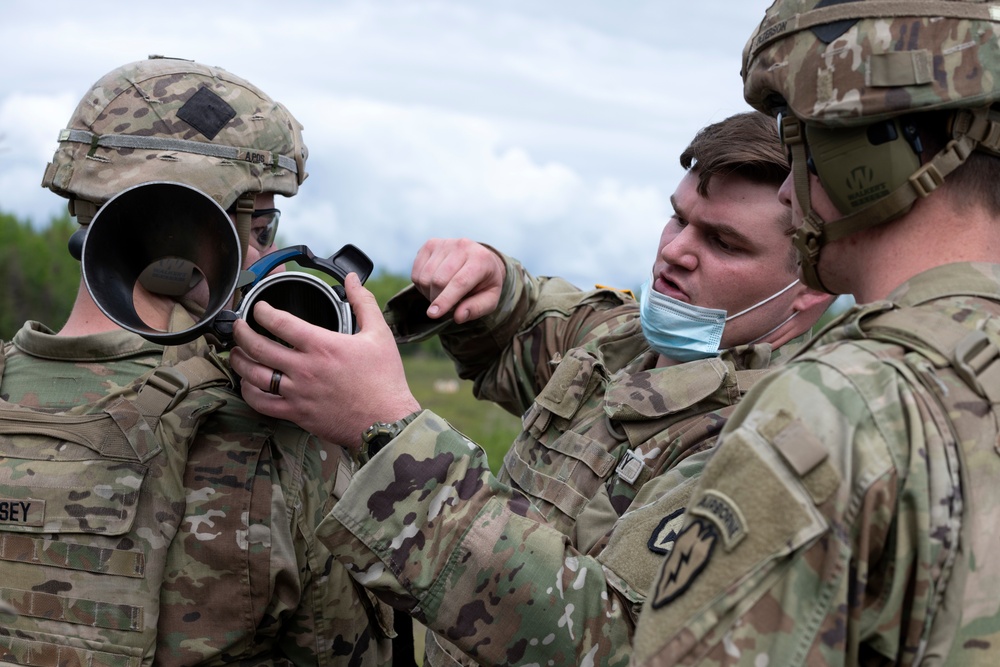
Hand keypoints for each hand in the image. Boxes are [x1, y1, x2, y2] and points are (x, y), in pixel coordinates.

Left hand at [229, 273, 421, 449]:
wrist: (386, 421)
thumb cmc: (384, 379)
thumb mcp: (379, 334)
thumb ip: (363, 303)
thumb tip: (352, 279)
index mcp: (322, 345)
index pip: (279, 322)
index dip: (262, 311)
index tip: (259, 308)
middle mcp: (304, 368)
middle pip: (257, 347)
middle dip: (241, 333)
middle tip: (238, 326)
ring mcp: (297, 393)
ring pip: (253, 375)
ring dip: (239, 361)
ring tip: (235, 352)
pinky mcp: (296, 414)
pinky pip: (261, 404)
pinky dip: (248, 392)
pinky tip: (247, 384)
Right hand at [410, 238, 505, 323]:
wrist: (480, 259)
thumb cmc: (485, 283)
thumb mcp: (490, 299)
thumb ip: (477, 308)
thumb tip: (458, 316)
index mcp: (481, 259)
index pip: (459, 282)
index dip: (445, 300)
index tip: (433, 314)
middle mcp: (463, 246)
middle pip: (438, 280)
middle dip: (438, 300)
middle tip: (448, 306)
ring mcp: (445, 243)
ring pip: (424, 277)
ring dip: (429, 293)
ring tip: (443, 294)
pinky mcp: (430, 244)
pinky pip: (416, 273)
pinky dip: (421, 285)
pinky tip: (434, 285)